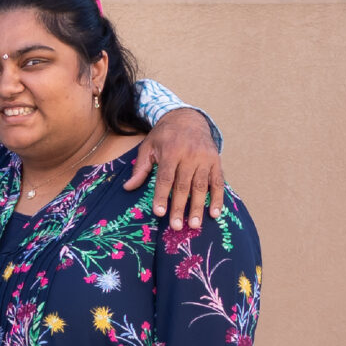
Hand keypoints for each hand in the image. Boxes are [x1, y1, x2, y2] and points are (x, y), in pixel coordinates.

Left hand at [124, 108, 223, 231]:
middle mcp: (190, 155)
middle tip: (176, 227)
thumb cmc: (164, 136)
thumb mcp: (148, 147)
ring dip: (198, 207)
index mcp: (171, 151)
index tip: (159, 212)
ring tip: (194, 225)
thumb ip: (140, 168)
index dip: (162, 196)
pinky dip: (217, 198)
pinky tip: (214, 213)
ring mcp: (205, 158)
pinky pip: (218, 181)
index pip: (166, 177)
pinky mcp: (216, 161)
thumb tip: (127, 188)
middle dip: (180, 207)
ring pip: (201, 186)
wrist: (189, 118)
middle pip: (184, 185)